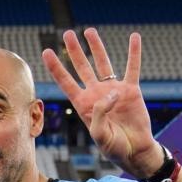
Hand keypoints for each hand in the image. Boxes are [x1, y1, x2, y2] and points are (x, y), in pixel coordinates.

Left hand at [42, 29, 164, 178]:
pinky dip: (134, 52)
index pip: (66, 82)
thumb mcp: (99, 135)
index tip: (46, 52)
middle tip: (67, 34)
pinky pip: (132, 67)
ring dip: (96, 47)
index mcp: (83, 104)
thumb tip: (110, 93)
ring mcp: (113, 90)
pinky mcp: (131, 90)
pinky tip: (134, 37)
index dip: (56, 67)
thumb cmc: (113, 147)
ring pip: (103, 63)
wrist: (134, 150)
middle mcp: (96, 93)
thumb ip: (99, 113)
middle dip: (73, 51)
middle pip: (81, 67)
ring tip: (89, 31)